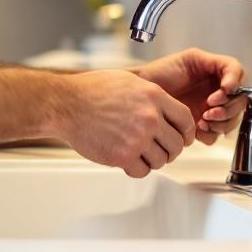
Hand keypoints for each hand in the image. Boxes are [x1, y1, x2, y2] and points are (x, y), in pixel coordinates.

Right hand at [53, 69, 195, 177]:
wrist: (65, 104)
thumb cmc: (91, 90)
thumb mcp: (129, 81)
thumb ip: (151, 95)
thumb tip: (167, 109)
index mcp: (154, 96)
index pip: (186, 120)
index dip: (186, 132)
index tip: (182, 137)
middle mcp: (150, 117)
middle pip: (177, 144)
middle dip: (171, 149)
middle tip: (161, 149)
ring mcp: (137, 138)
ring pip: (161, 160)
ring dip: (153, 159)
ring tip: (141, 153)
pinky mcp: (122, 156)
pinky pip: (143, 171)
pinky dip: (138, 168)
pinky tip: (129, 160)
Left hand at [136, 48, 245, 144]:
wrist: (141, 95)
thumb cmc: (161, 72)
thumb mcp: (191, 58)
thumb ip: (214, 63)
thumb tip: (231, 84)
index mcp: (217, 73)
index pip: (239, 77)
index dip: (235, 85)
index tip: (223, 90)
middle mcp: (217, 92)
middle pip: (240, 102)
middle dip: (227, 108)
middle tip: (209, 110)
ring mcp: (210, 110)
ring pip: (231, 121)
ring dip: (221, 123)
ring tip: (203, 119)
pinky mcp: (201, 127)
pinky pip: (216, 136)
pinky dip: (210, 134)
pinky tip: (198, 129)